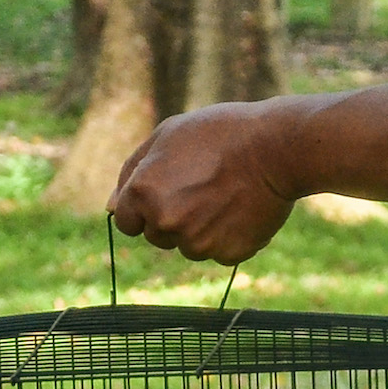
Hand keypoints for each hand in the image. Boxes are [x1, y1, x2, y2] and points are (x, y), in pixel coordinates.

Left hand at [109, 101, 300, 264]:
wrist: (275, 148)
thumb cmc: (219, 133)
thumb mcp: (167, 135)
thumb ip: (133, 171)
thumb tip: (112, 206)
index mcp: (143, 193)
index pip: (125, 221)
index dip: (143, 206)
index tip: (165, 190)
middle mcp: (165, 223)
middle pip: (156, 236)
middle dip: (171, 217)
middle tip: (202, 185)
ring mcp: (198, 243)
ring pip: (188, 247)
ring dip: (200, 228)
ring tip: (224, 194)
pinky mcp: (228, 255)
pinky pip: (219, 252)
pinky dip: (227, 236)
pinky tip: (241, 208)